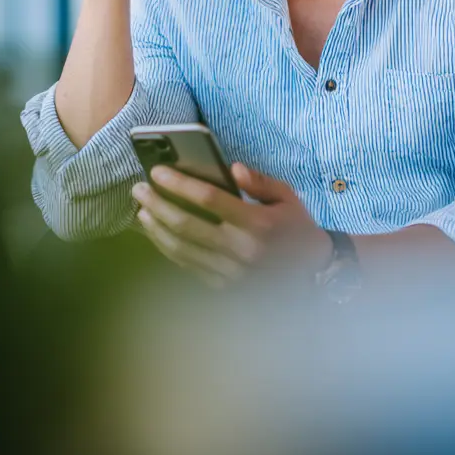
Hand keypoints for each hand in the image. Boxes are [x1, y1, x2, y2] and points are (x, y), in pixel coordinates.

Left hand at [132, 163, 332, 288]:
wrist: (315, 274)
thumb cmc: (297, 228)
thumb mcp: (287, 196)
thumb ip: (259, 181)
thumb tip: (231, 168)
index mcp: (257, 223)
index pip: (209, 199)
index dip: (180, 184)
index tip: (158, 171)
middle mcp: (241, 249)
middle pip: (187, 224)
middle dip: (158, 204)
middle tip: (139, 188)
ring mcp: (231, 272)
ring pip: (183, 249)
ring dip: (157, 228)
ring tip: (142, 210)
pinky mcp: (225, 286)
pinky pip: (189, 267)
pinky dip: (169, 250)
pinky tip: (158, 235)